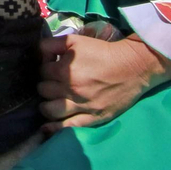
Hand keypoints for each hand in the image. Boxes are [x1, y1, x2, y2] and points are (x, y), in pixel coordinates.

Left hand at [37, 33, 170, 131]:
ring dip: (46, 106)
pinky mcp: (93, 118)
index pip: (42, 72)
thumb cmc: (102, 52)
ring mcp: (82, 106)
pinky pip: (69, 127)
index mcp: (65, 70)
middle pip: (43, 91)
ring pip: (51, 110)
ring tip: (50, 102)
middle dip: (45, 86)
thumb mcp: (75, 41)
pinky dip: (54, 128)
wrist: (132, 66)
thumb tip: (38, 53)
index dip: (45, 69)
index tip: (51, 68)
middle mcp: (71, 90)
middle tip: (52, 84)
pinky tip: (47, 128)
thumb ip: (52, 44)